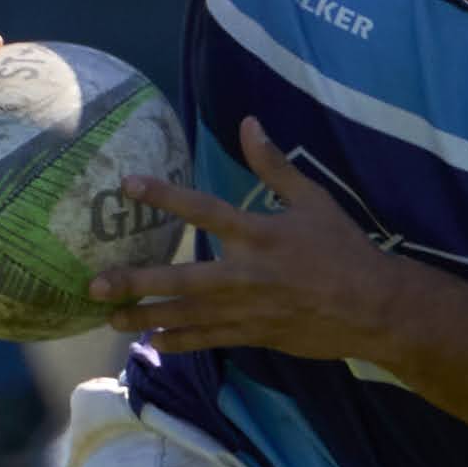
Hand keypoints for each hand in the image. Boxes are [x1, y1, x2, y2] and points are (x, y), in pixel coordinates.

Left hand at [94, 116, 400, 359]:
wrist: (373, 308)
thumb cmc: (343, 250)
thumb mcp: (314, 201)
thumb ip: (275, 165)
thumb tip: (249, 123)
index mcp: (259, 235)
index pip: (203, 210)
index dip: (165, 196)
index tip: (128, 185)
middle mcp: (245, 275)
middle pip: (180, 280)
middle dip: (135, 283)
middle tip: (94, 285)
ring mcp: (246, 310)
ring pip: (186, 317)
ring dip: (145, 318)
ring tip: (108, 319)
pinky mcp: (253, 335)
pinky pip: (207, 340)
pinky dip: (178, 342)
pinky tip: (151, 343)